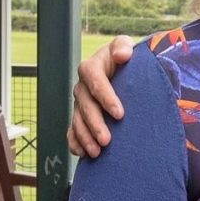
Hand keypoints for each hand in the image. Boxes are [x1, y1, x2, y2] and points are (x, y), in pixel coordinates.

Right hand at [67, 35, 134, 157]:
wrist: (122, 69)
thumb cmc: (127, 58)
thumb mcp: (125, 46)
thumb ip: (123, 47)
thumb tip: (122, 55)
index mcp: (92, 67)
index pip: (95, 82)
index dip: (106, 98)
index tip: (120, 114)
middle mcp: (83, 86)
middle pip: (85, 106)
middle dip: (94, 124)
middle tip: (106, 140)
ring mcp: (79, 102)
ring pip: (77, 121)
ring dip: (85, 137)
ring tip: (96, 152)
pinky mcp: (80, 116)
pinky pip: (72, 130)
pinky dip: (75, 143)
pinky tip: (83, 154)